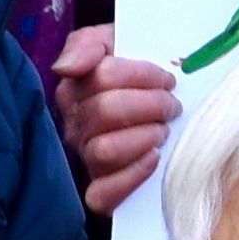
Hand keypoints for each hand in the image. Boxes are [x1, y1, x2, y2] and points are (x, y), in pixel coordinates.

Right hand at [53, 26, 178, 215]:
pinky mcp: (98, 191)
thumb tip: (66, 68)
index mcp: (75, 87)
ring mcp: (85, 158)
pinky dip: (132, 177)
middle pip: (105, 110)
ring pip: (105, 150)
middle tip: (172, 106)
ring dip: (143, 137)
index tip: (167, 79)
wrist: (152, 110)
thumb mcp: (113, 45)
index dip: (142, 75)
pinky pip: (103, 194)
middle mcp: (74, 125)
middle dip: (150, 105)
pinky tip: (153, 159)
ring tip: (163, 131)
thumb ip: (87, 45)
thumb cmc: (134, 79)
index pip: (103, 75)